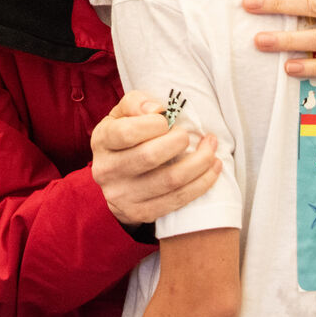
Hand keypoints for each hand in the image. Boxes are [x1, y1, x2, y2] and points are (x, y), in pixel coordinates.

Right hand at [90, 90, 221, 226]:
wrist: (114, 181)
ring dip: (199, 162)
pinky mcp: (142, 213)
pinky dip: (202, 183)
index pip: (126, 132)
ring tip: (210, 148)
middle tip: (187, 134)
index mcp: (102, 140)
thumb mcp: (121, 116)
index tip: (167, 120)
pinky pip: (178, 199)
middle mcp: (108, 170)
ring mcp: (124, 195)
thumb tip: (157, 110)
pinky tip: (213, 167)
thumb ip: (136, 103)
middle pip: (150, 157)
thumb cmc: (123, 139)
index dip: (153, 124)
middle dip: (178, 141)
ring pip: (170, 180)